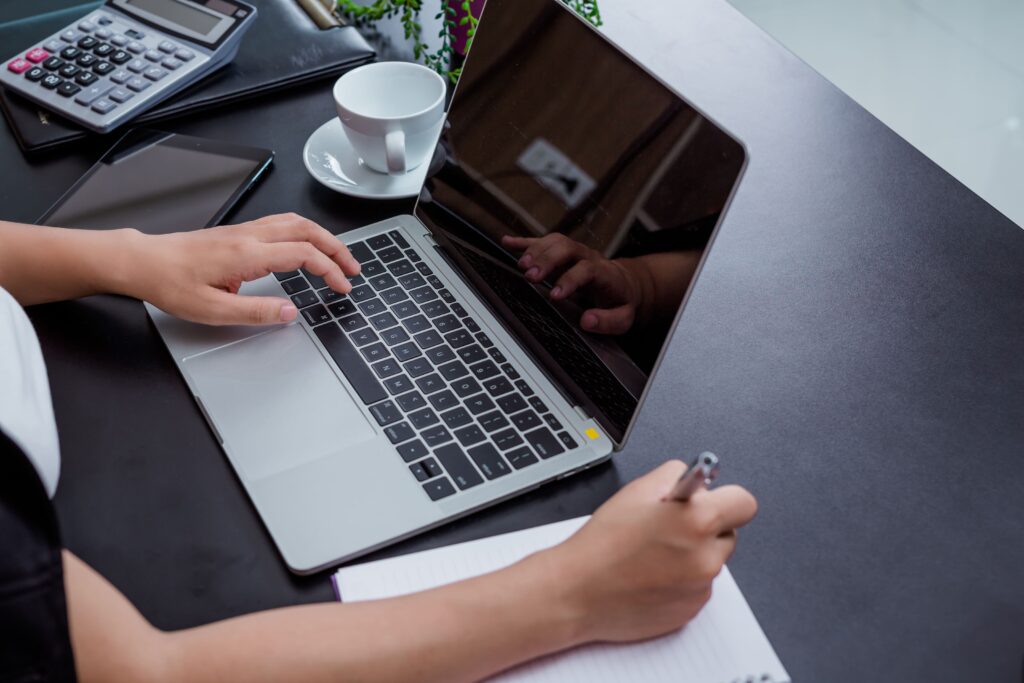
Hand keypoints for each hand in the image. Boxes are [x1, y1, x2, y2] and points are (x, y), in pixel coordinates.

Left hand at [128, 213, 360, 325]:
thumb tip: (289, 313)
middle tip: (352, 268)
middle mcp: (249, 236)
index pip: (302, 254)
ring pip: (295, 222)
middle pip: (306, 230)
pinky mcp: (238, 233)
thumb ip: (256, 312)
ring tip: (337, 256)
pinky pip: (281, 224)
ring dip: (322, 237)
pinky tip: (306, 245)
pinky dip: (304, 233)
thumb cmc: (170, 283)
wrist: (143, 261)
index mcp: (247, 254)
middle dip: (336, 248)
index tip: (342, 286)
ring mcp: (244, 231)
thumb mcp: (212, 310)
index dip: (329, 270)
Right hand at [501, 234, 641, 334]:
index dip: (570, 280)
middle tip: (530, 276)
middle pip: (567, 248)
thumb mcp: (624, 317)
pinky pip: (543, 241)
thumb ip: (609, 321)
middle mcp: (588, 256)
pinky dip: (524, 242)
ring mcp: (574, 251)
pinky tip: (507, 242)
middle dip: (547, 260)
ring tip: (521, 265)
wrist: (625, 282)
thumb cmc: (620, 301)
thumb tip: (587, 321)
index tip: (554, 295)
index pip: (587, 270)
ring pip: (555, 241)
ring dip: (536, 250)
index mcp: (605, 272)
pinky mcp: (562, 252)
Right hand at [542, 461, 756, 643]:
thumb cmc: (602, 544)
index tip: (711, 501)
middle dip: (706, 527)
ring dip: (694, 554)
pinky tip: (652, 575)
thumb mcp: (636, 491)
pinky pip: (699, 586)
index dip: (725, 499)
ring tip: (654, 554)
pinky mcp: (692, 610)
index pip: (744, 503)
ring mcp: (701, 587)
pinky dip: (683, 580)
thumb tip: (694, 478)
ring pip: (712, 561)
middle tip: (670, 528)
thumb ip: (675, 475)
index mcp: (697, 520)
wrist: (578, 592)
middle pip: (728, 533)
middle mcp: (706, 556)